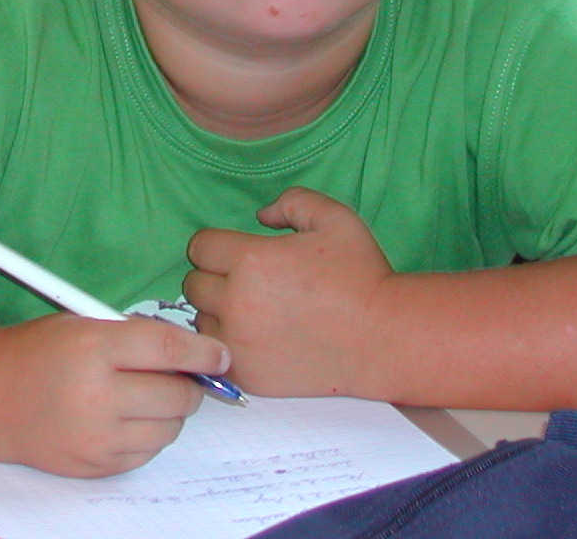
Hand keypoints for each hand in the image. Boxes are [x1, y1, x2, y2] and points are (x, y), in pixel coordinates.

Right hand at [0, 313, 228, 476]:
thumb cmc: (39, 352)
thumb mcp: (83, 324)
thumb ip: (135, 336)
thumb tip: (194, 353)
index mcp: (94, 347)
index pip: (168, 348)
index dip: (204, 352)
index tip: (221, 355)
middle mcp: (98, 395)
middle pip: (178, 394)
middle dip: (188, 383)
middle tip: (177, 374)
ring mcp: (98, 437)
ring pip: (170, 427)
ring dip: (170, 411)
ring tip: (144, 395)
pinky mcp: (98, 466)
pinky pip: (149, 452)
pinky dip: (148, 434)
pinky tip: (125, 418)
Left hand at [185, 188, 391, 397]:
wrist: (383, 339)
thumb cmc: (360, 276)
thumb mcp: (333, 219)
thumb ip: (291, 202)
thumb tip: (260, 215)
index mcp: (250, 259)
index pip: (200, 247)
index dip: (218, 247)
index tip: (240, 255)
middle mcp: (235, 301)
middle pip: (193, 284)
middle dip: (215, 279)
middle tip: (247, 285)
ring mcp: (238, 342)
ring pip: (201, 321)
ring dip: (218, 314)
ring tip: (254, 314)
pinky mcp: (246, 373)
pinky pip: (216, 354)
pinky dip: (230, 346)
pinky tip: (258, 340)